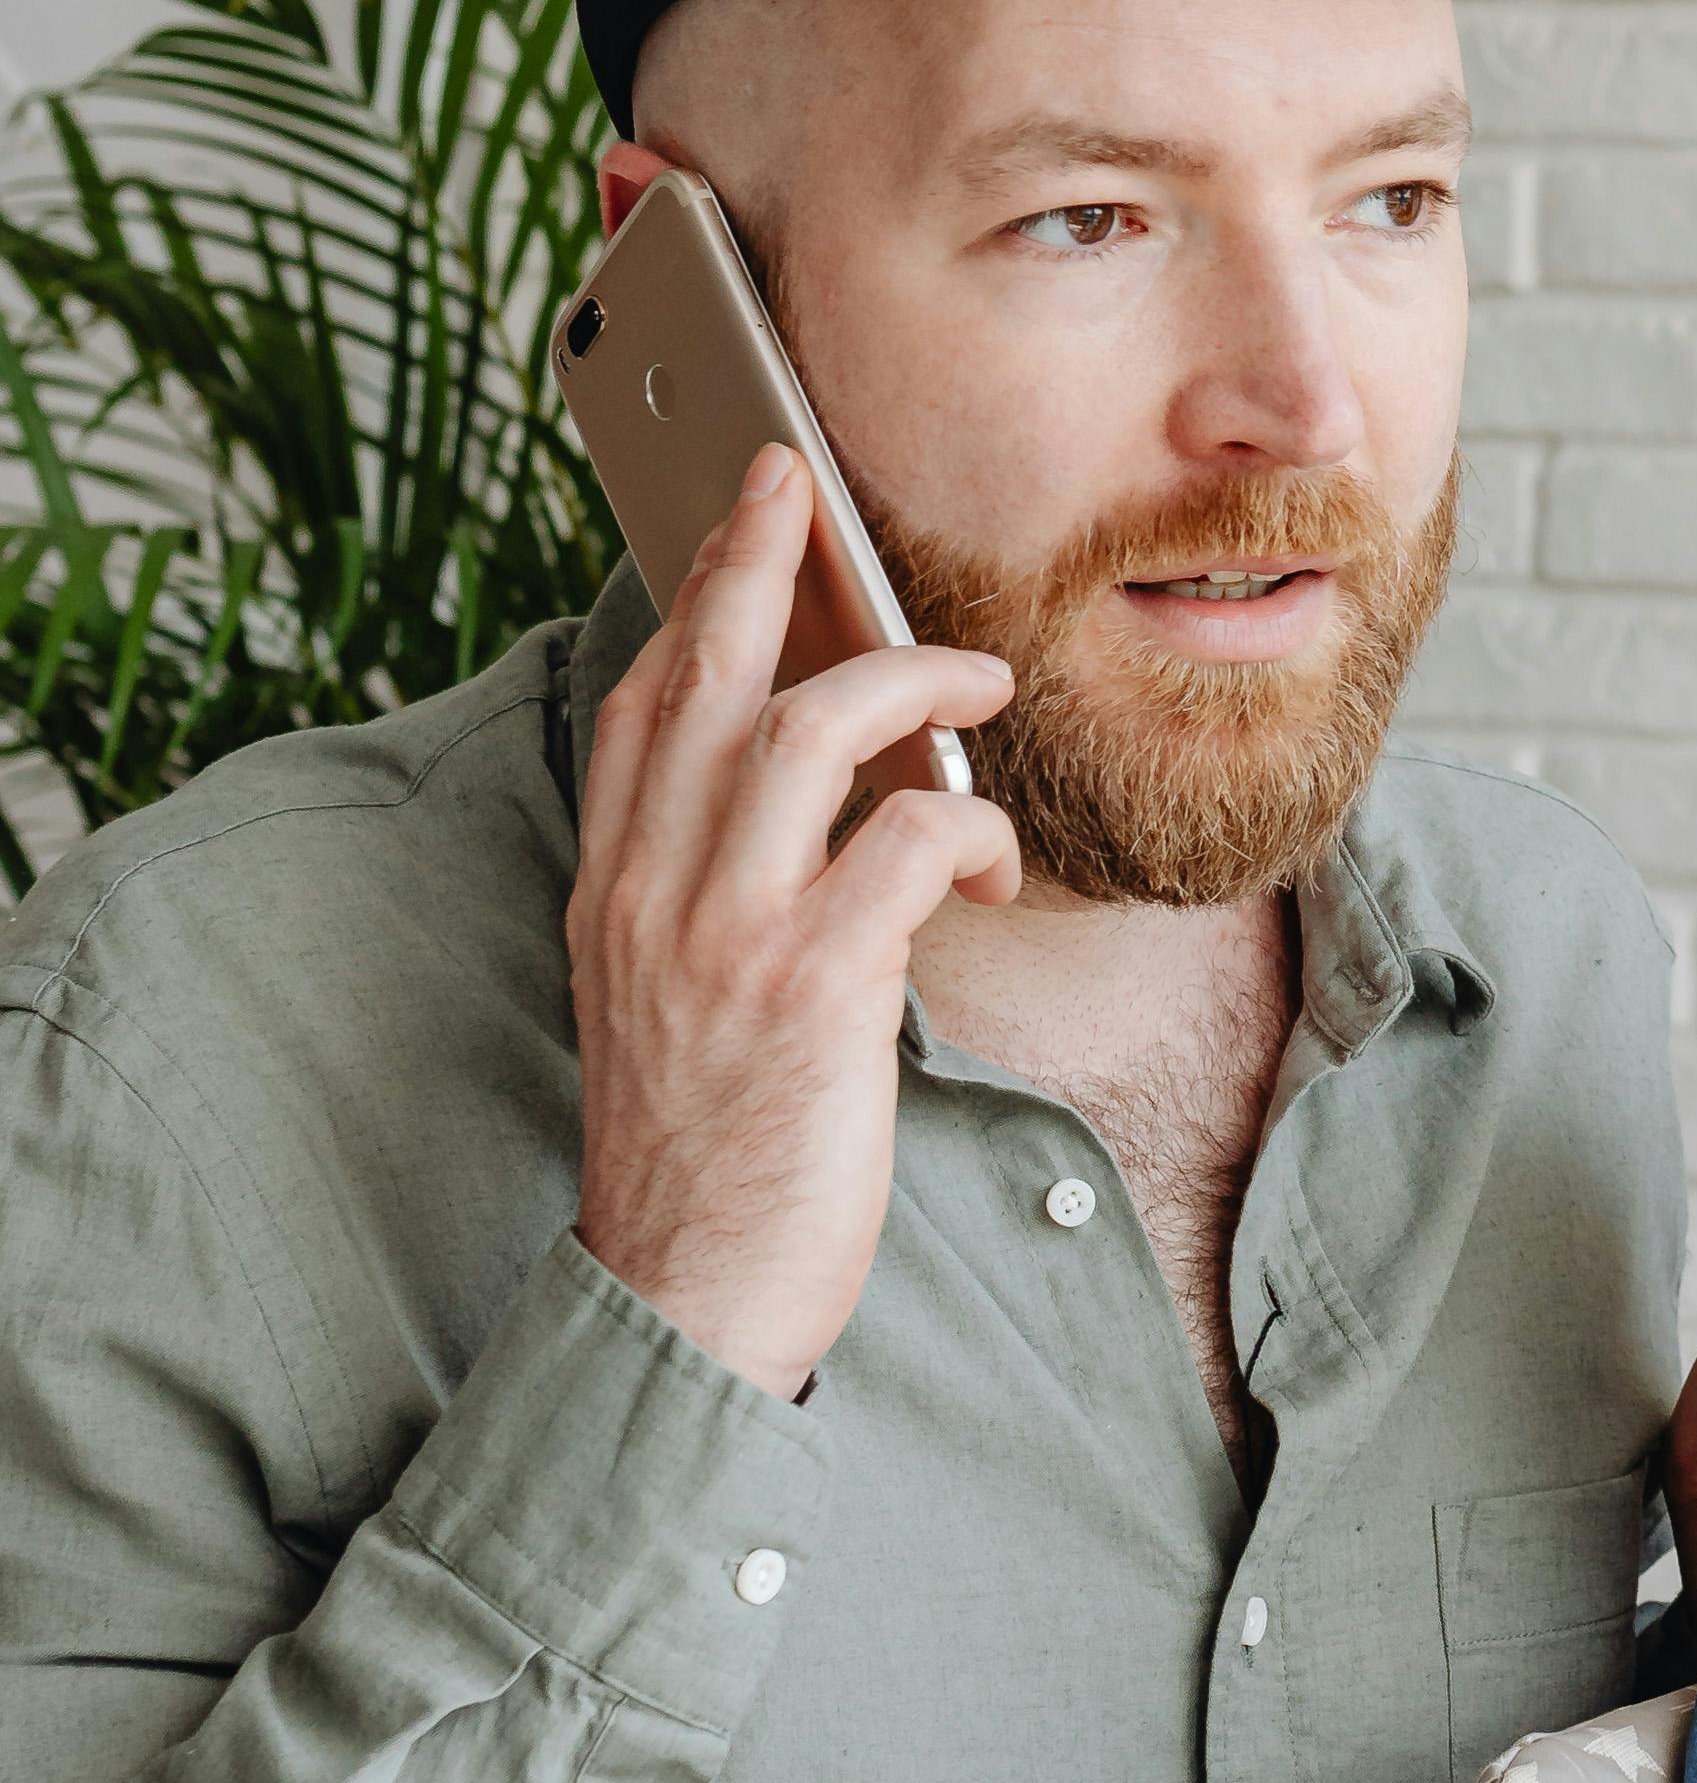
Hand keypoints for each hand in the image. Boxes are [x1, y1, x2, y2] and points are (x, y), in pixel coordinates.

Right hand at [569, 448, 1017, 1400]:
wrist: (687, 1293)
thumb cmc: (707, 1158)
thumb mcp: (669, 1008)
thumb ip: (711, 902)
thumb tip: (809, 812)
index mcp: (614, 897)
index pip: (639, 710)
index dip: (688, 600)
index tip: (736, 525)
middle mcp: (653, 896)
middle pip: (704, 678)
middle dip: (757, 562)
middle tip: (804, 489)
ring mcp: (725, 935)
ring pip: (806, 730)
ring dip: (909, 682)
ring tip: (980, 681)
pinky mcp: (811, 985)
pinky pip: (905, 839)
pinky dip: (969, 822)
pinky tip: (997, 857)